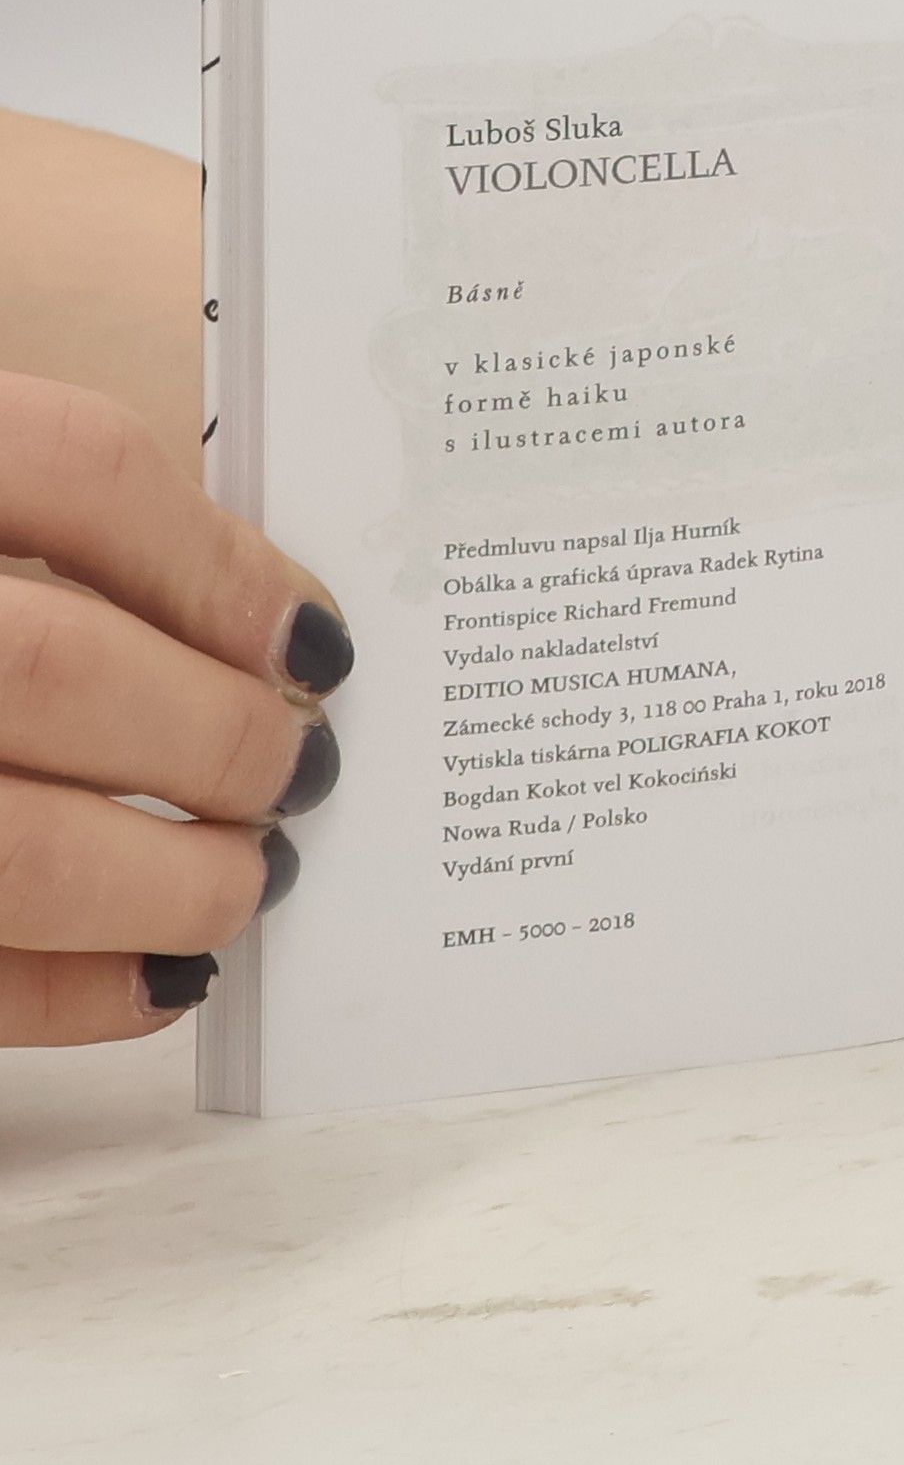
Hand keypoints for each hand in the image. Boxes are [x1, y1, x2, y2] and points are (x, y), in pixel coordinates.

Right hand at [0, 374, 351, 1040]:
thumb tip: (256, 624)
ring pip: (11, 849)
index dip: (221, 564)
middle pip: (55, 667)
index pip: (75, 470)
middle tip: (297, 767)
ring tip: (247, 878)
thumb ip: (45, 525)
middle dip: (215, 735)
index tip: (313, 640)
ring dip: (167, 882)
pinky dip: (69, 994)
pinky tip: (158, 982)